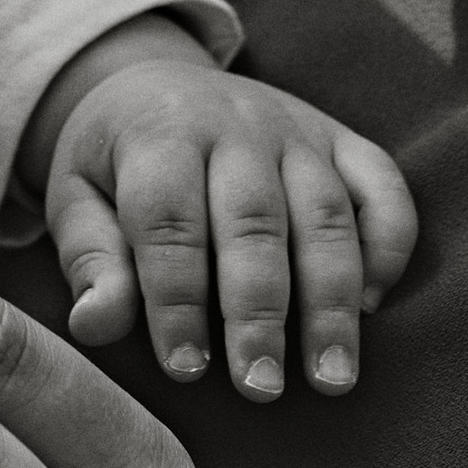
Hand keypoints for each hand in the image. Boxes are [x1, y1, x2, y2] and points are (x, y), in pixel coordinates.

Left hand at [21, 20, 417, 399]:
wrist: (159, 80)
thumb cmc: (117, 164)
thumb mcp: (78, 199)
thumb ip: (91, 260)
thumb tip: (93, 325)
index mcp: (159, 132)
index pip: (170, 220)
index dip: (177, 299)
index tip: (187, 370)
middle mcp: (234, 123)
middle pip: (253, 219)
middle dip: (259, 310)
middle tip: (262, 388)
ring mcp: (297, 128)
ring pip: (324, 211)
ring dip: (331, 298)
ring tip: (331, 378)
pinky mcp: (343, 138)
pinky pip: (382, 184)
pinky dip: (389, 243)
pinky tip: (373, 305)